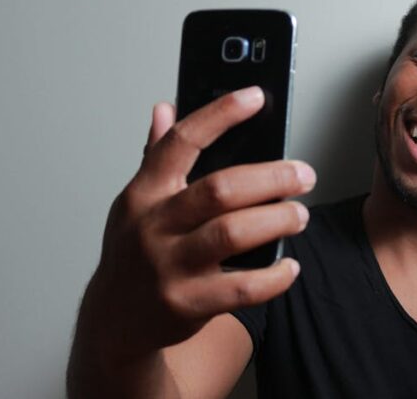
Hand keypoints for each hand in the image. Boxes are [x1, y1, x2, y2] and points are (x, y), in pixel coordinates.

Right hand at [86, 86, 314, 356]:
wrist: (114, 320)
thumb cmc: (133, 254)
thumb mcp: (135, 203)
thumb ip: (155, 156)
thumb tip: (165, 109)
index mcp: (144, 194)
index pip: (181, 142)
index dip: (219, 115)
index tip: (254, 97)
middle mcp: (154, 227)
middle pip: (219, 190)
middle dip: (271, 177)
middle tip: (303, 174)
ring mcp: (170, 266)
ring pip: (233, 234)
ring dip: (277, 220)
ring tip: (299, 215)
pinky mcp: (188, 303)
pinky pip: (242, 288)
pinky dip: (274, 277)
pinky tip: (289, 266)